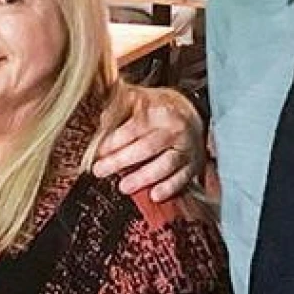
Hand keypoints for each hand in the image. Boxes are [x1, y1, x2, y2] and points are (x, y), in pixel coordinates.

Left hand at [90, 87, 204, 201]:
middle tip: (100, 170)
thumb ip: (116, 109)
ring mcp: (186, 147)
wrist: (191, 111)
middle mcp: (174, 129)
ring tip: (123, 186)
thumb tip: (100, 124)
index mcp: (158, 111)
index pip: (134, 127)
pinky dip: (169, 188)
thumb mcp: (136, 98)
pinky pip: (183, 178)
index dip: (114, 141)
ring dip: (143, 178)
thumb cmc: (156, 108)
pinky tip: (154, 195)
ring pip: (165, 165)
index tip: (98, 151)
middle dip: (121, 161)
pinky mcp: (194, 164)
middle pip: (147, 147)